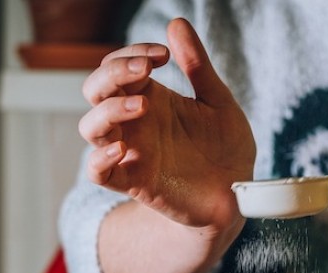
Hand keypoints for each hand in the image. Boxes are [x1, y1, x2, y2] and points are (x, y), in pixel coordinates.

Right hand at [78, 18, 254, 228]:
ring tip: (143, 106)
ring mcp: (131, 151)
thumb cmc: (226, 148)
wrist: (236, 194)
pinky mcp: (134, 182)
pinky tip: (123, 148)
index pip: (118, 66)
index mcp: (150, 97)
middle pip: (95, 90)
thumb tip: (177, 23)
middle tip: (146, 71)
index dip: (131, 53)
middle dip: (113, 73)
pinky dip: (99, 159)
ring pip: (91, 127)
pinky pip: (97, 172)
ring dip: (109, 111)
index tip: (164, 54)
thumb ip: (198, 66)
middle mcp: (134, 122)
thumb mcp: (218, 101)